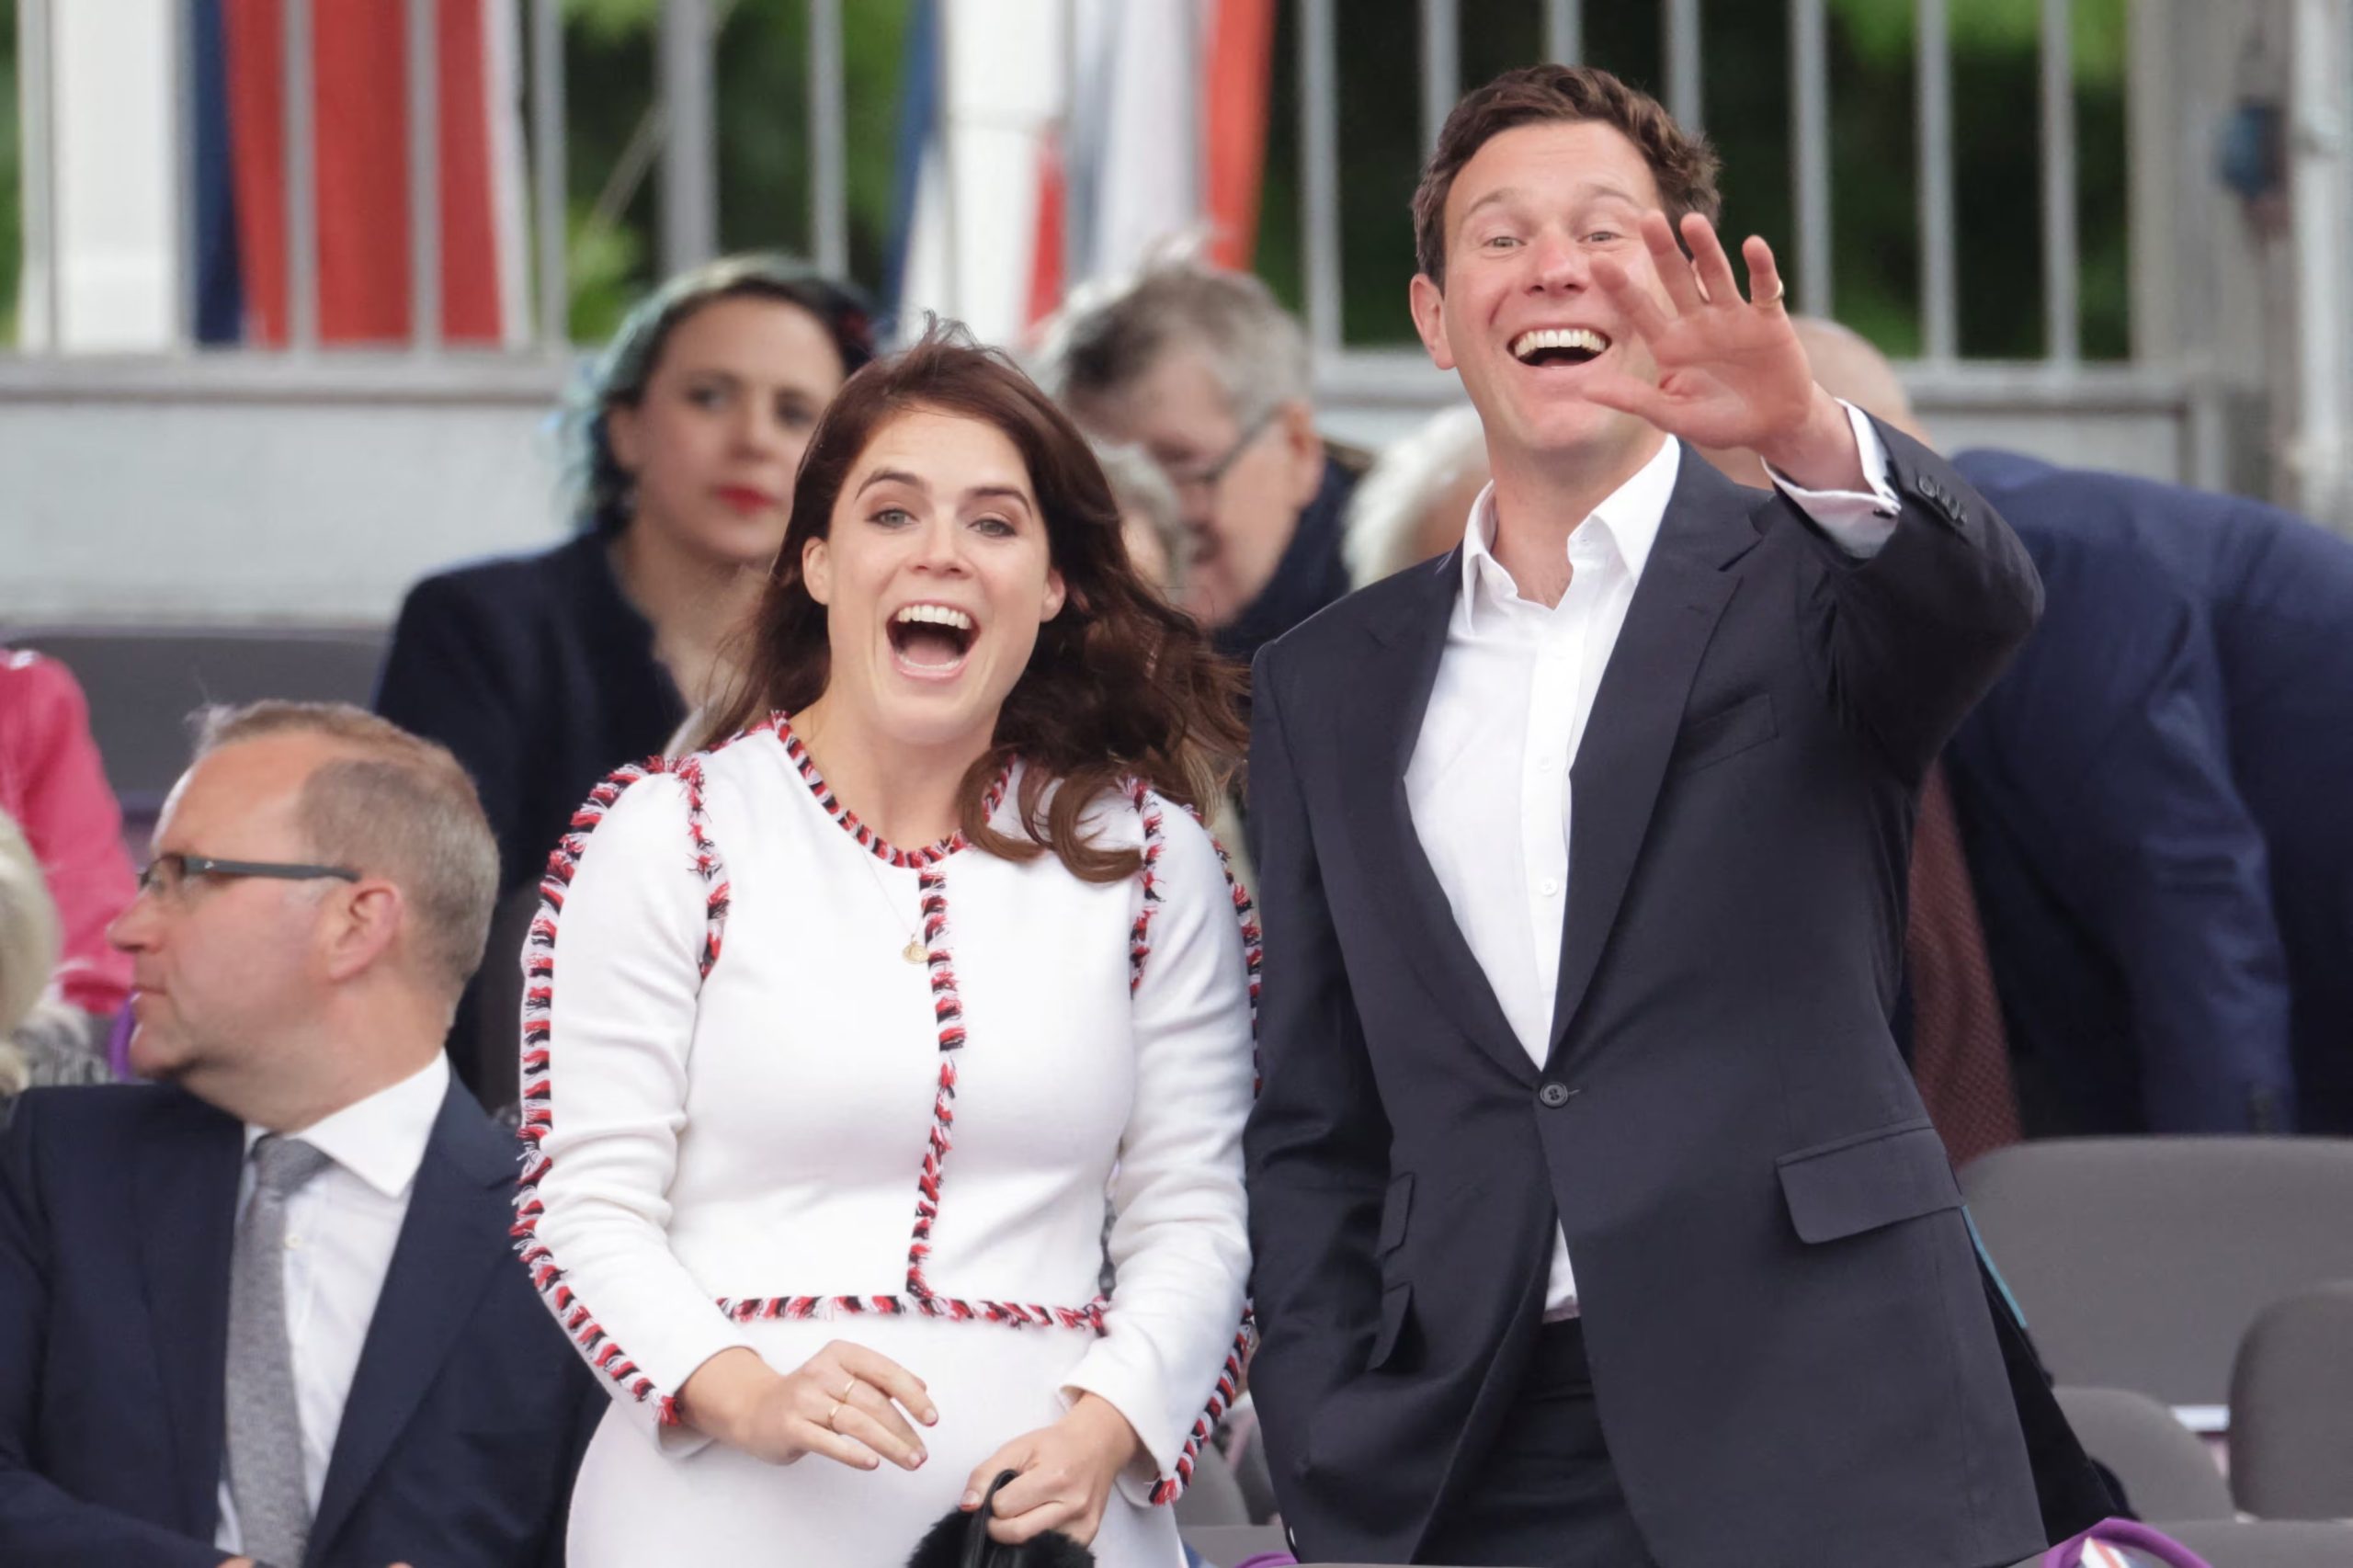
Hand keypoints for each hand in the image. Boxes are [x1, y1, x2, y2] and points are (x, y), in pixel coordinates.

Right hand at [677, 1341, 936, 1470]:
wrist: (754, 1409)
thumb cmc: (809, 1395)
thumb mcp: (842, 1376)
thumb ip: (879, 1380)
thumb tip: (922, 1388)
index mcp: (840, 1353)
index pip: (885, 1372)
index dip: (912, 1396)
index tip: (932, 1418)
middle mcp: (822, 1372)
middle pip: (873, 1402)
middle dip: (904, 1430)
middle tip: (922, 1453)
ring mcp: (804, 1399)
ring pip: (856, 1422)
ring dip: (888, 1445)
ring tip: (909, 1461)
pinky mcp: (790, 1426)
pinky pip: (828, 1441)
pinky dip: (854, 1453)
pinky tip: (874, 1463)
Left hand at [960, 1392, 1143, 1547]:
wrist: (1097, 1445)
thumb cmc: (1055, 1445)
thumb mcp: (1017, 1447)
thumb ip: (986, 1473)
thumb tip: (968, 1505)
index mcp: (1054, 1477)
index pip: (1003, 1508)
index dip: (994, 1502)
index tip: (999, 1494)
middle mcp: (1072, 1504)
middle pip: (1016, 1534)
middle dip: (999, 1525)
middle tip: (1003, 1510)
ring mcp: (1082, 1525)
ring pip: (1031, 1546)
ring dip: (1019, 1533)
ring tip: (1024, 1512)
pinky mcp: (1087, 1537)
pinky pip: (1050, 1550)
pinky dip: (1036, 1540)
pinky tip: (1038, 1522)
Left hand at [1583, 211, 1861, 489]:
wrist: (1772, 427)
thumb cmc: (1719, 423)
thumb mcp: (1673, 416)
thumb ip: (1635, 400)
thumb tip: (1585, 389)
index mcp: (1670, 344)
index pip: (1639, 309)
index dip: (1619, 286)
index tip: (1595, 261)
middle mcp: (1697, 322)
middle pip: (1675, 279)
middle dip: (1662, 250)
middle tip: (1647, 218)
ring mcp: (1733, 316)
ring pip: (1715, 275)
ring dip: (1705, 249)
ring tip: (1692, 222)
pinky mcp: (1768, 319)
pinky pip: (1763, 288)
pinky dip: (1761, 268)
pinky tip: (1752, 245)